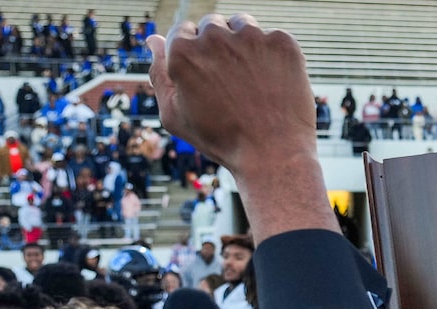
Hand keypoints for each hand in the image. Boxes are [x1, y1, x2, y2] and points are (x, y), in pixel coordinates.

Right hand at [147, 14, 314, 175]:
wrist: (273, 155)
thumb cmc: (221, 140)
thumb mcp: (175, 115)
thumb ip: (159, 74)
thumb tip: (154, 41)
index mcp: (183, 51)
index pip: (183, 32)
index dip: (195, 56)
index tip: (208, 76)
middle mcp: (215, 37)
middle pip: (211, 25)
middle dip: (217, 47)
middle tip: (230, 82)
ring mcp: (251, 37)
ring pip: (241, 25)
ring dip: (243, 44)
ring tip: (251, 80)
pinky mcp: (282, 43)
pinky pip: (273, 38)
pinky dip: (273, 55)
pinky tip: (273, 82)